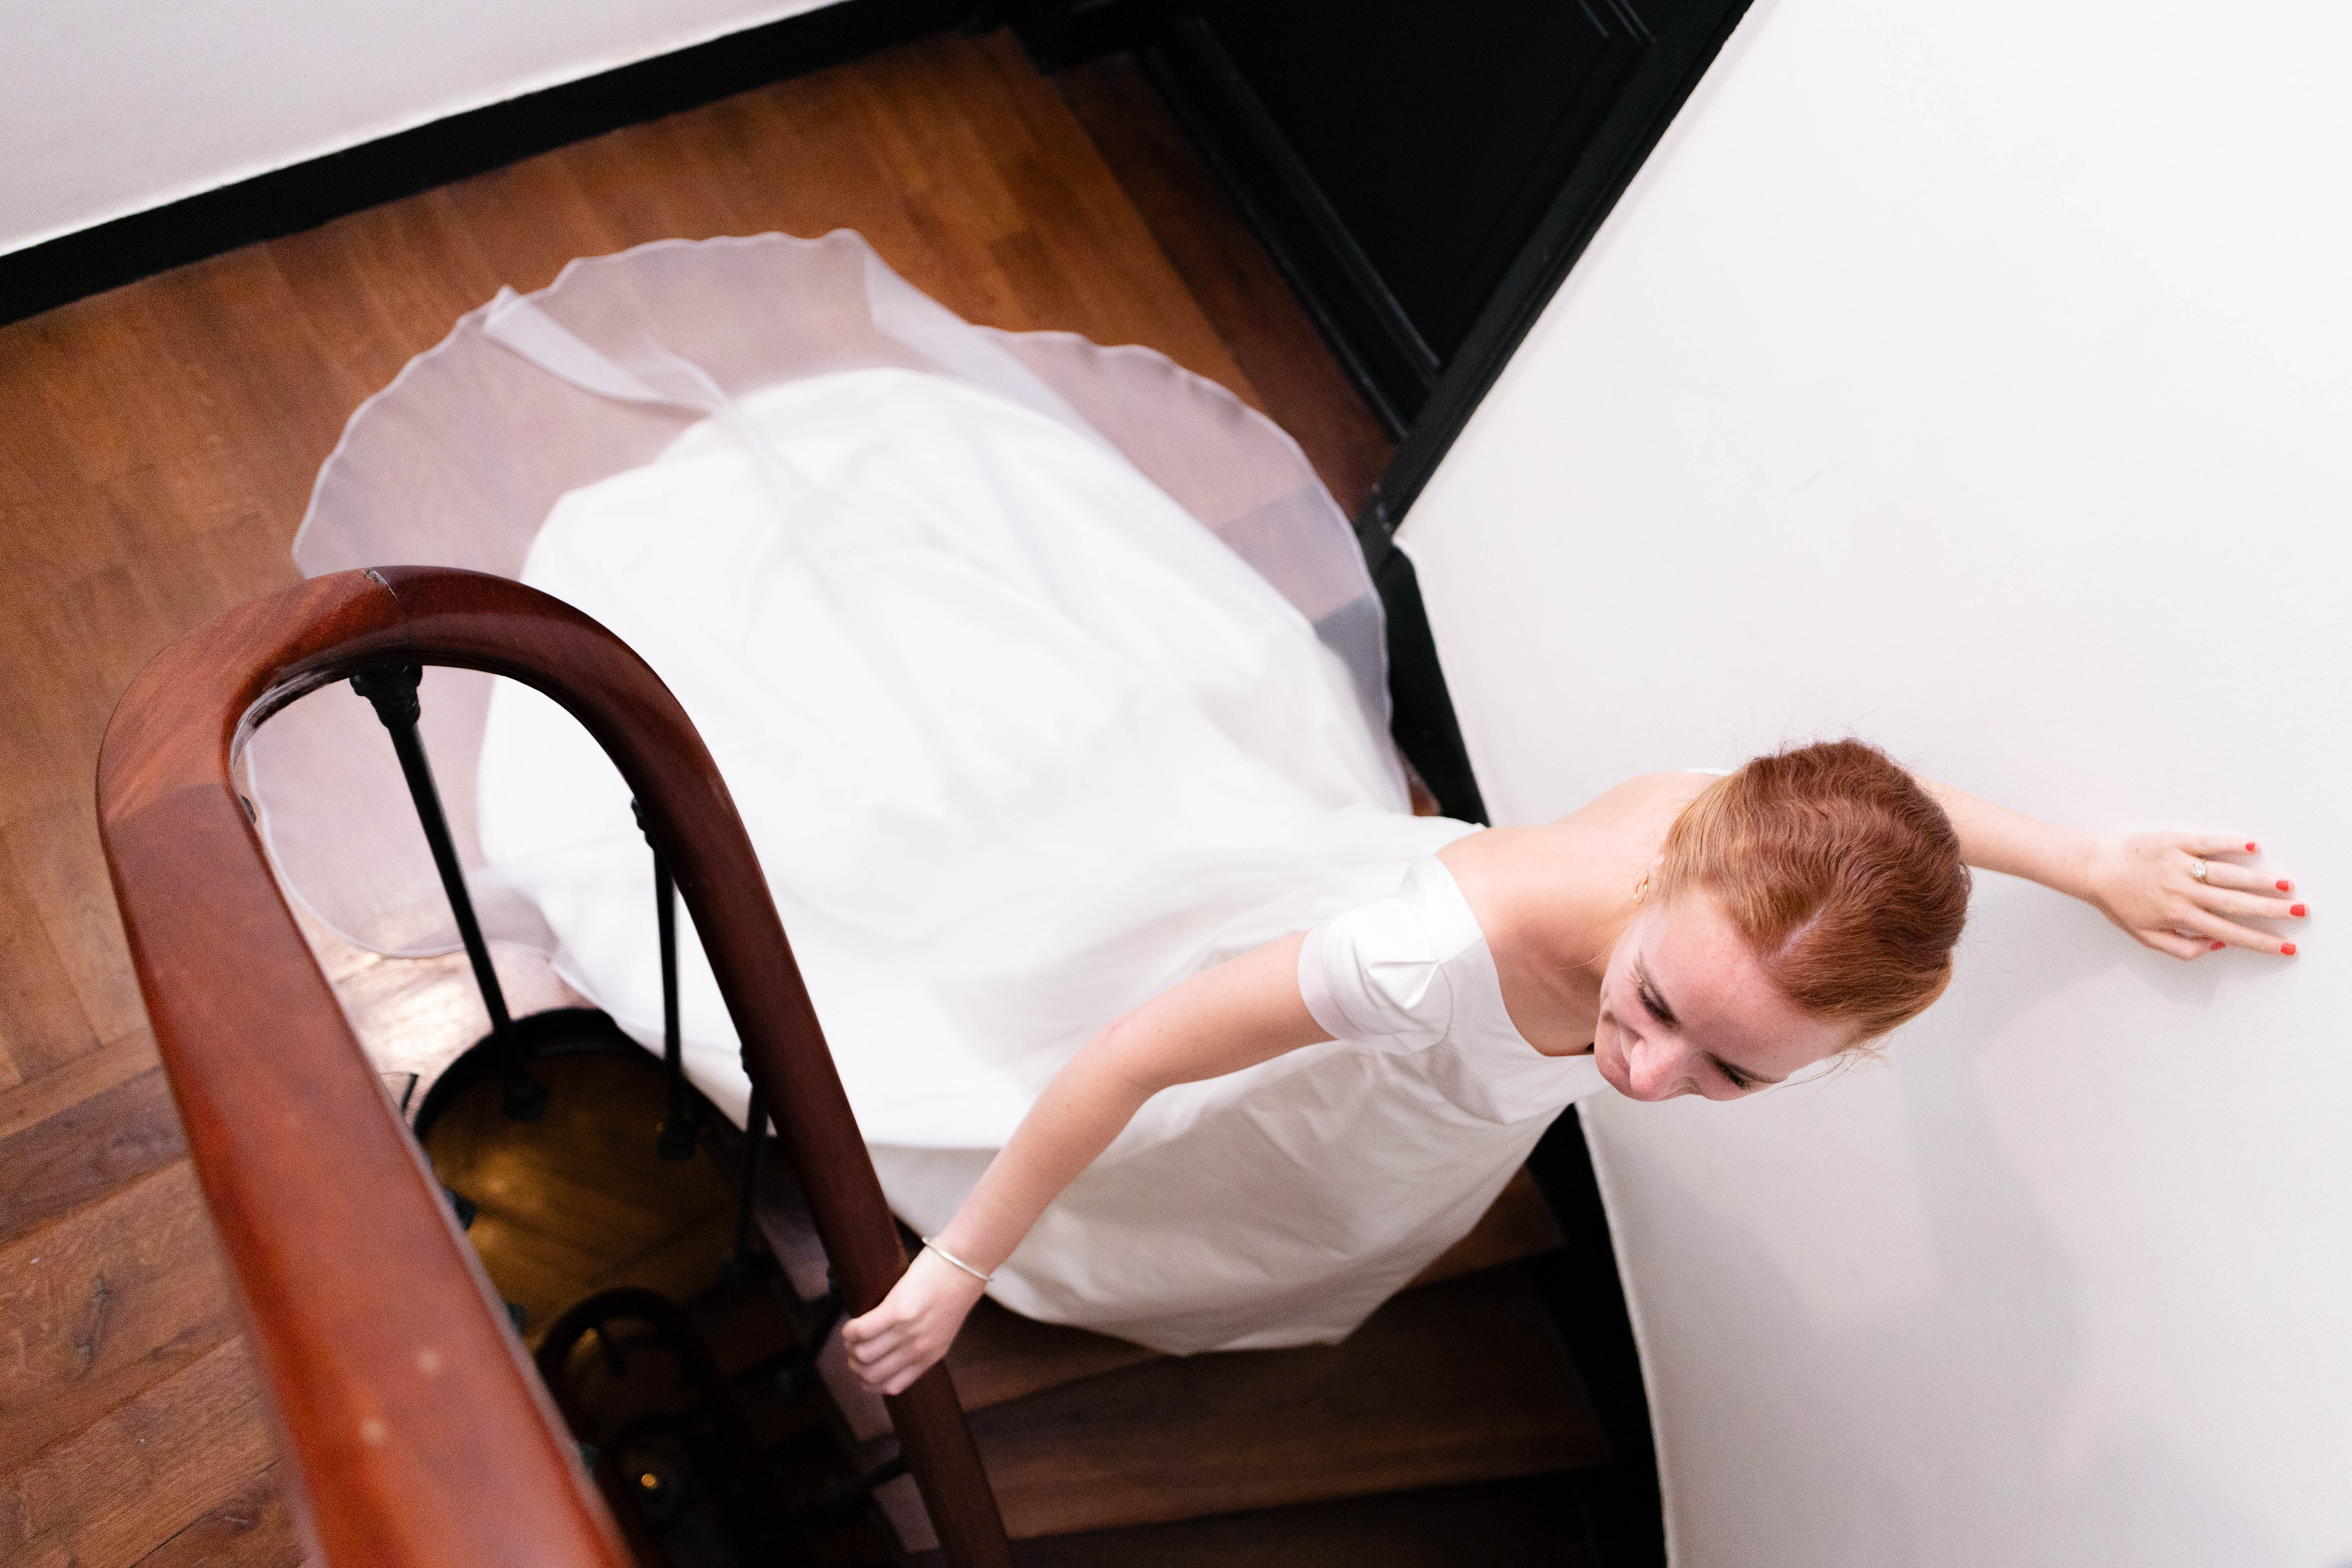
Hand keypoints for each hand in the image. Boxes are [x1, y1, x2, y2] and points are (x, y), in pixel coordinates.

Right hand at [840, 1247, 988, 1395]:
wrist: (966, 1264)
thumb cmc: (953, 1291)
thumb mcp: (943, 1330)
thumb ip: (922, 1345)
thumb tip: (895, 1352)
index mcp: (930, 1356)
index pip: (891, 1386)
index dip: (868, 1381)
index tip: (861, 1368)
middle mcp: (918, 1349)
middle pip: (871, 1374)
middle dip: (854, 1365)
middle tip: (853, 1348)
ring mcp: (908, 1331)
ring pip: (863, 1354)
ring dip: (850, 1346)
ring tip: (851, 1333)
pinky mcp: (898, 1309)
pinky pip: (861, 1330)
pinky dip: (850, 1330)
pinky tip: (852, 1323)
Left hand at [2081, 833, 2305, 960]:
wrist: (2093, 868)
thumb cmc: (2118, 903)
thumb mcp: (2144, 936)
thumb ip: (2181, 947)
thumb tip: (2217, 944)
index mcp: (2179, 916)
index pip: (2229, 932)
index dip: (2259, 941)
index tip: (2285, 946)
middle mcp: (2183, 891)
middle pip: (2236, 903)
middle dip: (2271, 910)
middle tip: (2300, 911)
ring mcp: (2180, 865)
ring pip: (2228, 874)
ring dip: (2260, 880)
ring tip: (2286, 885)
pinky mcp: (2174, 842)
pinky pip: (2208, 843)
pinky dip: (2231, 844)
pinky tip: (2253, 848)